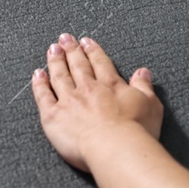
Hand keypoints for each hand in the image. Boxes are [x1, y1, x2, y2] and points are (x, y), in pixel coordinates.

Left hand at [31, 34, 162, 171]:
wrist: (116, 148)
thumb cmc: (136, 131)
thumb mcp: (151, 105)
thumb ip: (144, 87)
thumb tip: (143, 72)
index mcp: (110, 85)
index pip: (100, 62)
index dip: (92, 50)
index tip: (85, 42)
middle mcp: (88, 89)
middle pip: (77, 65)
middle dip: (71, 50)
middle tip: (65, 39)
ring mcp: (69, 101)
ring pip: (59, 76)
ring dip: (55, 61)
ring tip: (52, 50)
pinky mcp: (54, 116)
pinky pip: (43, 96)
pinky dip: (39, 84)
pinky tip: (38, 75)